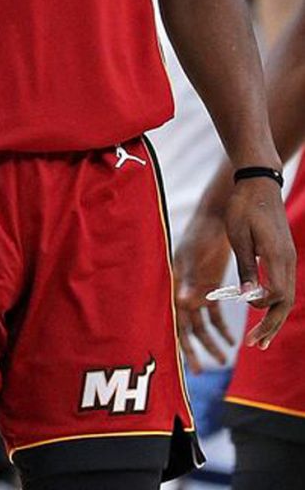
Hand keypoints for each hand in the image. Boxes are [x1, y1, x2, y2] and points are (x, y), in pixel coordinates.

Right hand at [174, 206, 235, 371]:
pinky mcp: (208, 284)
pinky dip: (221, 326)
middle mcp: (182, 288)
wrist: (217, 215)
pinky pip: (213, 312)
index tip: (188, 366)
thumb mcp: (194, 257)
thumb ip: (188, 280)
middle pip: (185, 326)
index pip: (174, 320)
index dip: (180, 343)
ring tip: (223, 358)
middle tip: (201, 371)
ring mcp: (195, 287)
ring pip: (201, 322)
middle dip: (193, 348)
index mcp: (174, 283)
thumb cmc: (202, 234)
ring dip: (210, 339)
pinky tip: (232, 340)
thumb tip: (184, 304)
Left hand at [225, 176, 295, 350]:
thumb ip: (246, 267)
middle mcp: (287, 261)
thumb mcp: (239, 236)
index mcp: (276, 256)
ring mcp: (288, 259)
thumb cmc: (244, 207)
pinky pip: (283, 286)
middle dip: (270, 325)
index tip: (244, 305)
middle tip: (255, 345)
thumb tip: (247, 296)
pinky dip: (275, 303)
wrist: (259, 183)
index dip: (260, 305)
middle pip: (284, 303)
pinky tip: (263, 311)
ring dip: (273, 318)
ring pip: (286, 297)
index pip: (276, 294)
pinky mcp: (284, 256)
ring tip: (261, 340)